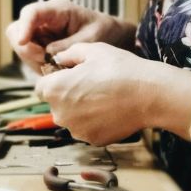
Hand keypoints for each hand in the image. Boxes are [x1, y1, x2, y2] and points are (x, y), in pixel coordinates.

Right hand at [6, 0, 134, 73]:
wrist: (111, 37)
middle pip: (16, 30)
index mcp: (57, 10)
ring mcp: (39, 32)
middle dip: (26, 48)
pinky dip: (36, 64)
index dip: (24, 27)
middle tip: (45, 61)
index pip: (31, 13)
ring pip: (20, 46)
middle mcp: (43, 19)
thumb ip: (69, 45)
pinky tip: (55, 67)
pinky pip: (28, 56)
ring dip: (31, 59)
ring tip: (55, 65)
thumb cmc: (104, 32)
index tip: (23, 42)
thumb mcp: (91, 38)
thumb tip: (48, 54)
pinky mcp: (39, 45)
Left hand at [35, 42, 157, 144]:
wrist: (150, 95)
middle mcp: (59, 114)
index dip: (53, 79)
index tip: (68, 75)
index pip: (40, 87)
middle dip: (66, 95)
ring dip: (79, 109)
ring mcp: (75, 130)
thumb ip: (68, 54)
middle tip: (90, 84)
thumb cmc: (120, 69)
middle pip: (55, 103)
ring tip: (102, 96)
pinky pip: (86, 129)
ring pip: (70, 118)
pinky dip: (93, 121)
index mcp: (54, 89)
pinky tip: (110, 110)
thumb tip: (58, 59)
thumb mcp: (92, 50)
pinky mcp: (91, 140)